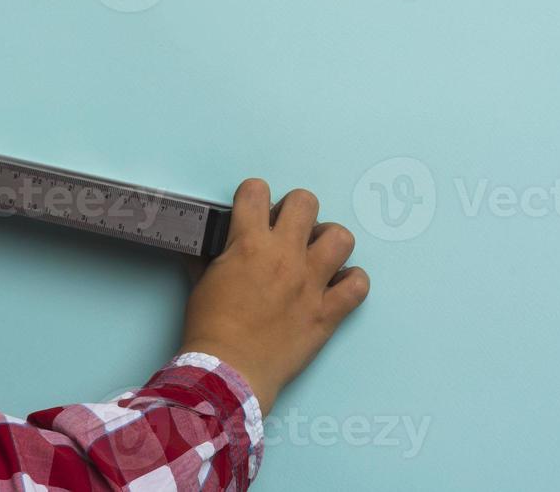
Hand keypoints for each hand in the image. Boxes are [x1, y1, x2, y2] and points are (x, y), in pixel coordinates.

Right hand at [176, 178, 369, 417]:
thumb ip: (209, 258)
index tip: (253, 210)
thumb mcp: (201, 282)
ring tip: (316, 255)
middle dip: (295, 210)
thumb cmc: (209, 326)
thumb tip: (201, 249)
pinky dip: (351, 281)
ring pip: (340, 237)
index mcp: (249, 242)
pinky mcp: (328, 311)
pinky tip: (337, 286)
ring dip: (328, 241)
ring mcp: (311, 282)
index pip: (256, 191)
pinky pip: (358, 285)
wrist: (228, 369)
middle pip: (305, 203)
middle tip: (286, 230)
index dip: (253, 195)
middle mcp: (285, 255)